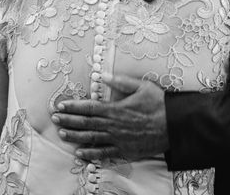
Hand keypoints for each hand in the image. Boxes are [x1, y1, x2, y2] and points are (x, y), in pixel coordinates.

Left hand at [52, 74, 168, 160]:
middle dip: (68, 121)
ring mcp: (118, 139)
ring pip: (91, 138)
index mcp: (116, 108)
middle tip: (54, 119)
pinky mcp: (125, 150)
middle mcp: (114, 125)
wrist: (174, 126)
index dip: (73, 107)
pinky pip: (104, 153)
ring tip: (62, 133)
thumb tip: (103, 76)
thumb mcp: (142, 86)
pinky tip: (80, 153)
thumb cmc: (159, 104)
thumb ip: (121, 81)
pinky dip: (90, 154)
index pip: (89, 108)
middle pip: (86, 123)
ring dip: (75, 136)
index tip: (61, 106)